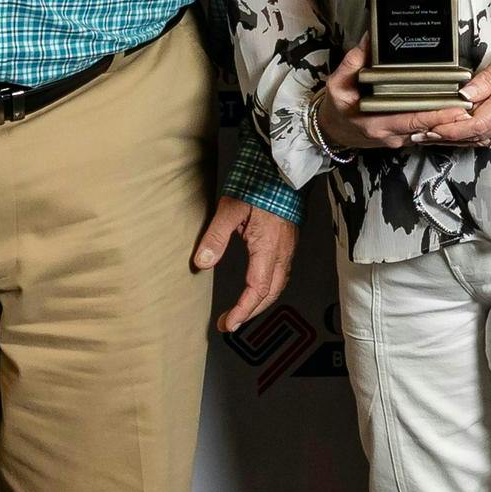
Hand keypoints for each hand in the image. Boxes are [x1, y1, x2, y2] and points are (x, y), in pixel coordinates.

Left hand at [193, 195, 295, 332]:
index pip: (257, 289)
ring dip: (261, 301)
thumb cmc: (258, 184)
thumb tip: (201, 264)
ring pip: (279, 284)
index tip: (228, 324)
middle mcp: (282, 251)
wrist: (283, 167)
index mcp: (268, 247)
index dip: (243, 310)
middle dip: (251, 312)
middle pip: (271, 293)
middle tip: (230, 322)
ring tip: (242, 310)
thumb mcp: (230, 209)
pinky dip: (269, 287)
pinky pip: (282, 272)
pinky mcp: (289, 240)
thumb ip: (215, 238)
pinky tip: (259, 285)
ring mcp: (288, 246)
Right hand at [316, 41, 472, 153]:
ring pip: (427, 131)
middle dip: (449, 117)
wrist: (332, 130)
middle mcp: (390, 134)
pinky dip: (438, 123)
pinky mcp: (402, 139)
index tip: (455, 105)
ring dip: (447, 121)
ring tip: (468, 107)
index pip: (412, 119)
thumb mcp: (338, 82)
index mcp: (376, 123)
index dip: (435, 114)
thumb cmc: (337, 106)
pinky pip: (423, 132)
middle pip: (427, 127)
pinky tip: (453, 113)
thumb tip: (371, 36)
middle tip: (471, 104)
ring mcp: (398, 139)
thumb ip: (355, 60)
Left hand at [419, 33, 490, 148]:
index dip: (450, 130)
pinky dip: (474, 136)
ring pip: (485, 139)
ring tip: (434, 135)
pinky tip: (462, 131)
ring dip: (458, 139)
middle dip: (446, 138)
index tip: (431, 127)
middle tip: (421, 135)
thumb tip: (464, 93)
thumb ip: (486, 78)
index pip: (475, 125)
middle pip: (476, 137)